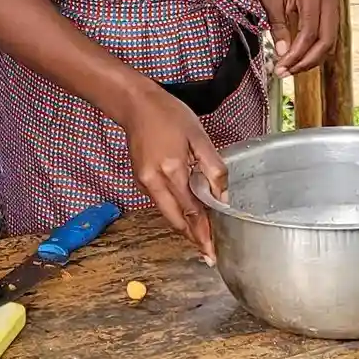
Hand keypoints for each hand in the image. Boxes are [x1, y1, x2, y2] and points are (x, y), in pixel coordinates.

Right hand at [116, 84, 227, 259]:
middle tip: (209, 254)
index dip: (203, 233)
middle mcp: (155, 181)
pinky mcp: (140, 180)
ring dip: (184, 227)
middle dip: (193, 238)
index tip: (211, 252)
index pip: (192, 210)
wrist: (135, 104)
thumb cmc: (169, 114)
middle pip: (176, 220)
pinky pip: (160, 203)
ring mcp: (144, 182)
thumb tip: (222, 195)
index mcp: (172, 170)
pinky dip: (175, 212)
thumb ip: (213, 167)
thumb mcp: (199, 136)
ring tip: (202, 236)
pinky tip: (187, 213)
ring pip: (167, 214)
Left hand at [254, 0, 339, 78]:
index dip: (295, 55)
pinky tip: (297, 58)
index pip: (309, 34)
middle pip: (325, 42)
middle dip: (306, 62)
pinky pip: (326, 36)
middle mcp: (329, 1)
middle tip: (285, 73)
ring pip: (329, 42)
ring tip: (289, 69)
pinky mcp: (330, 11)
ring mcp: (333, 6)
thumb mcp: (269, 0)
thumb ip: (278, 27)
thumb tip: (283, 54)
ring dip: (311, 59)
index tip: (280, 67)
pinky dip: (314, 50)